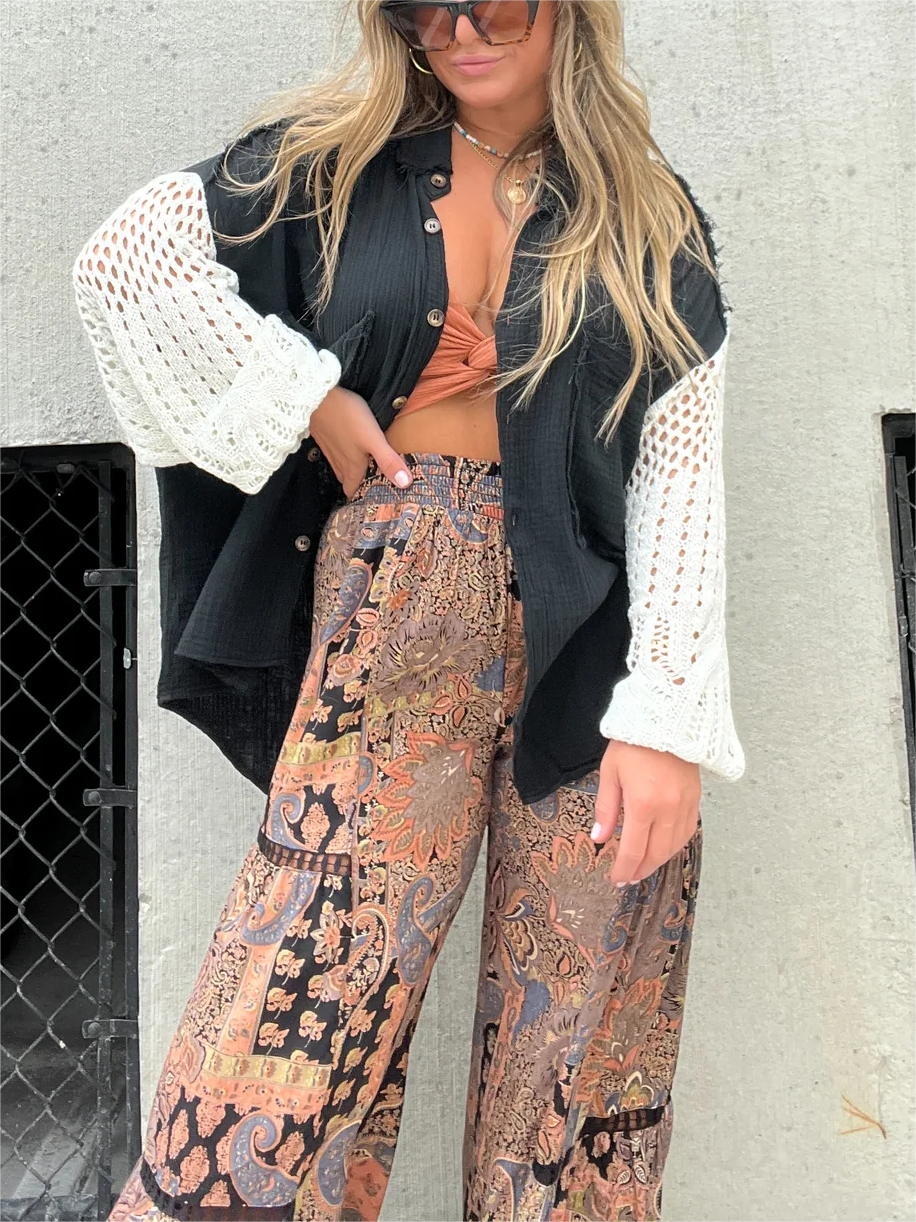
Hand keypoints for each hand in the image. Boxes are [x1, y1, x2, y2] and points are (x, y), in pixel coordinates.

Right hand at [308, 385, 412, 498]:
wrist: (317, 396)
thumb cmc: (348, 416)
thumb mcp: (373, 439)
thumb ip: (388, 461)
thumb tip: (406, 484)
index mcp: (352, 466)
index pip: (352, 491)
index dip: (360, 498)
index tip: (369, 502)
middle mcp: (339, 461)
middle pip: (346, 480)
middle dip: (356, 486)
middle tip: (370, 486)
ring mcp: (329, 449)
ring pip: (339, 467)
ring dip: (349, 471)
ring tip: (362, 470)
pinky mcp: (323, 436)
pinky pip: (333, 453)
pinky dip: (341, 456)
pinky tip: (348, 447)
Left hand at [592, 739, 700, 886]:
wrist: (667, 719)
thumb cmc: (634, 742)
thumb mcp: (610, 773)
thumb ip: (606, 808)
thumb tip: (600, 837)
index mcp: (643, 804)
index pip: (634, 850)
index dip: (624, 869)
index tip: (616, 879)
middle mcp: (668, 809)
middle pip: (656, 853)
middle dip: (641, 870)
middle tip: (628, 878)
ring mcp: (685, 805)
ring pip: (674, 846)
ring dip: (658, 860)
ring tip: (643, 866)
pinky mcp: (695, 798)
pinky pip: (687, 831)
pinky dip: (674, 844)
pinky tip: (664, 847)